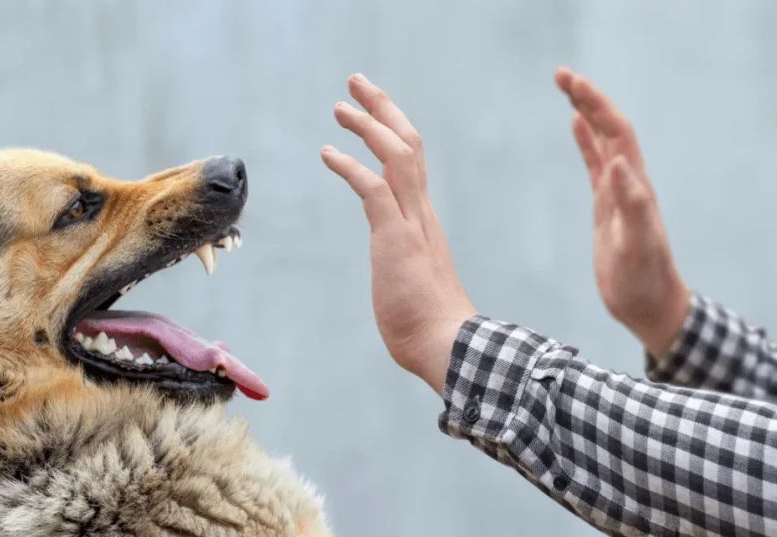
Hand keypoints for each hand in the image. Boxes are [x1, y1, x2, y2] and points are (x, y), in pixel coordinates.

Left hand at [320, 74, 475, 394]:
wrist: (448, 347)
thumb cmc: (429, 327)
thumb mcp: (410, 283)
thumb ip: (403, 268)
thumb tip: (398, 278)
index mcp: (423, 220)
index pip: (412, 162)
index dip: (391, 130)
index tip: (372, 112)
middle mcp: (421, 213)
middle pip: (408, 143)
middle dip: (382, 109)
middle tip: (357, 84)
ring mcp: (411, 223)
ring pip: (396, 155)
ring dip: (368, 125)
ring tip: (340, 106)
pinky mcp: (395, 238)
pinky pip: (373, 188)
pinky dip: (350, 166)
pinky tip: (328, 153)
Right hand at [554, 67, 689, 357]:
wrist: (648, 304)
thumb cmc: (644, 279)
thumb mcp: (637, 244)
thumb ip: (631, 204)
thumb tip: (618, 161)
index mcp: (634, 185)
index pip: (616, 132)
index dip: (595, 104)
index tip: (570, 83)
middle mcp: (628, 181)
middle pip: (608, 127)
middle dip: (587, 98)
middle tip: (559, 74)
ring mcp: (617, 192)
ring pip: (602, 141)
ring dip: (586, 112)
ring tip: (566, 88)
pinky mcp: (606, 206)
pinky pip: (595, 164)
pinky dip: (585, 142)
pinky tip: (575, 127)